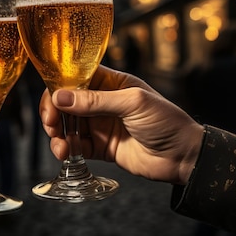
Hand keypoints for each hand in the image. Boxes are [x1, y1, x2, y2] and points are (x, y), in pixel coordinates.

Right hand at [40, 65, 203, 184]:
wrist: (184, 158)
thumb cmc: (167, 122)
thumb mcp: (133, 104)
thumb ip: (96, 101)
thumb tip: (61, 97)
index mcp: (111, 83)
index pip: (76, 77)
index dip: (59, 86)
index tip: (52, 100)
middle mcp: (102, 102)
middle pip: (66, 102)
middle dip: (53, 112)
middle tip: (51, 124)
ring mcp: (100, 125)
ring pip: (67, 125)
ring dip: (57, 133)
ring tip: (59, 145)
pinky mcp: (100, 147)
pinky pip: (76, 146)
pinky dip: (66, 149)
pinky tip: (66, 152)